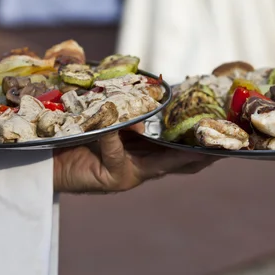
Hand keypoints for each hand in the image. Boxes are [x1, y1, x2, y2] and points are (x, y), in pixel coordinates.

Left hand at [53, 123, 219, 192]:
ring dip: (180, 152)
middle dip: (203, 156)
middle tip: (225, 148)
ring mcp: (132, 175)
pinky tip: (113, 123)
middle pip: (183, 164)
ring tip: (199, 139)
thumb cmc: (80, 135)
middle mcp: (145, 167)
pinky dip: (114, 135)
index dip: (205, 148)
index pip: (183, 152)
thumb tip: (153, 97)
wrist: (48, 156)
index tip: (227, 137)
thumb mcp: (114, 122)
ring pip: (164, 163)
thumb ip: (133, 115)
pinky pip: (117, 151)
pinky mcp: (115, 178)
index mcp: (148, 153)